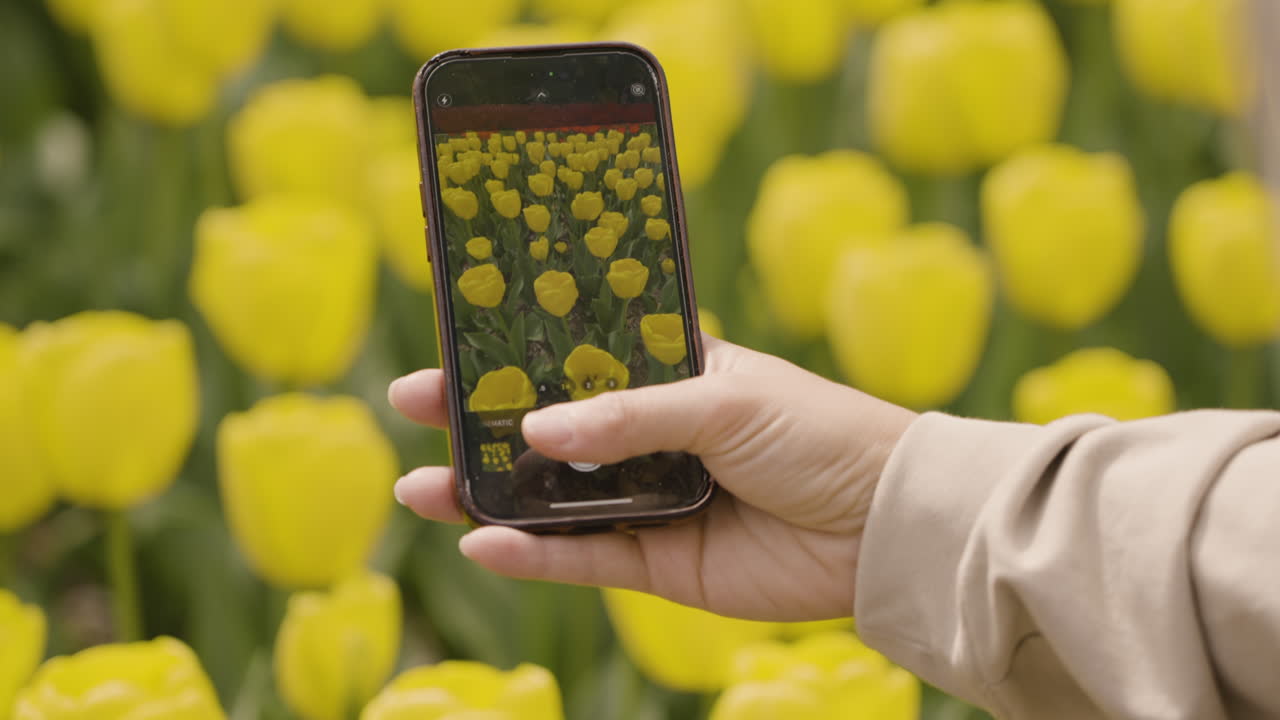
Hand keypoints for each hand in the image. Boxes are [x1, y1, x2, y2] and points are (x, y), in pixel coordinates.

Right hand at [388, 335, 915, 620]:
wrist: (884, 524)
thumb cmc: (819, 434)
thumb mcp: (723, 403)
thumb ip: (628, 417)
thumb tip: (536, 431)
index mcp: (671, 374)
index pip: (575, 357)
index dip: (515, 351)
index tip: (450, 339)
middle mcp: (651, 435)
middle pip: (548, 429)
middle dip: (479, 420)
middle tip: (408, 407)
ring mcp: (650, 500)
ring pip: (552, 498)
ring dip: (486, 493)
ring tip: (419, 489)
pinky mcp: (659, 563)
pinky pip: (583, 557)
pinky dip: (533, 553)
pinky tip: (482, 542)